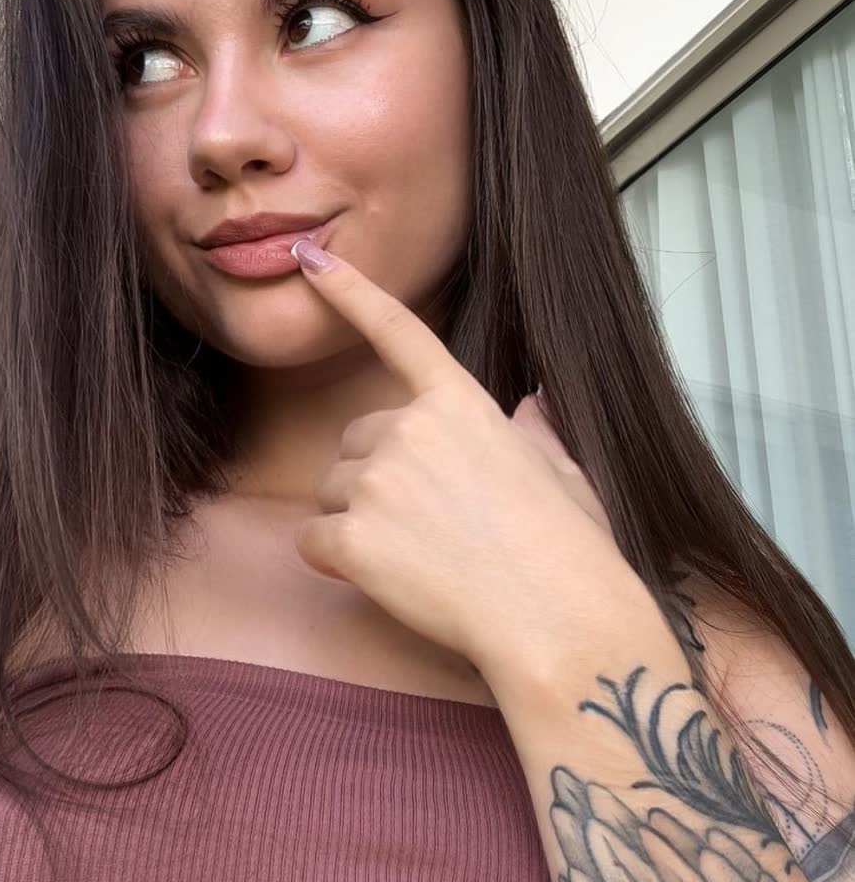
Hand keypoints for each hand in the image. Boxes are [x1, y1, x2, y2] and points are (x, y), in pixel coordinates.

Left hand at [289, 240, 650, 705]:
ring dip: (357, 522)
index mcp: (464, 405)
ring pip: (331, 493)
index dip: (349, 292)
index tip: (310, 260)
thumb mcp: (563, 475)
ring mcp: (379, 481)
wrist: (559, 621)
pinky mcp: (353, 536)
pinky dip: (338, 563)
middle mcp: (412, 429)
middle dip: (374, 478)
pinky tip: (390, 581)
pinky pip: (313, 542)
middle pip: (354, 441)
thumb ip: (533, 436)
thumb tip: (532, 409)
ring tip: (420, 558)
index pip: (398, 333)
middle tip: (428, 527)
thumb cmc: (572, 554)